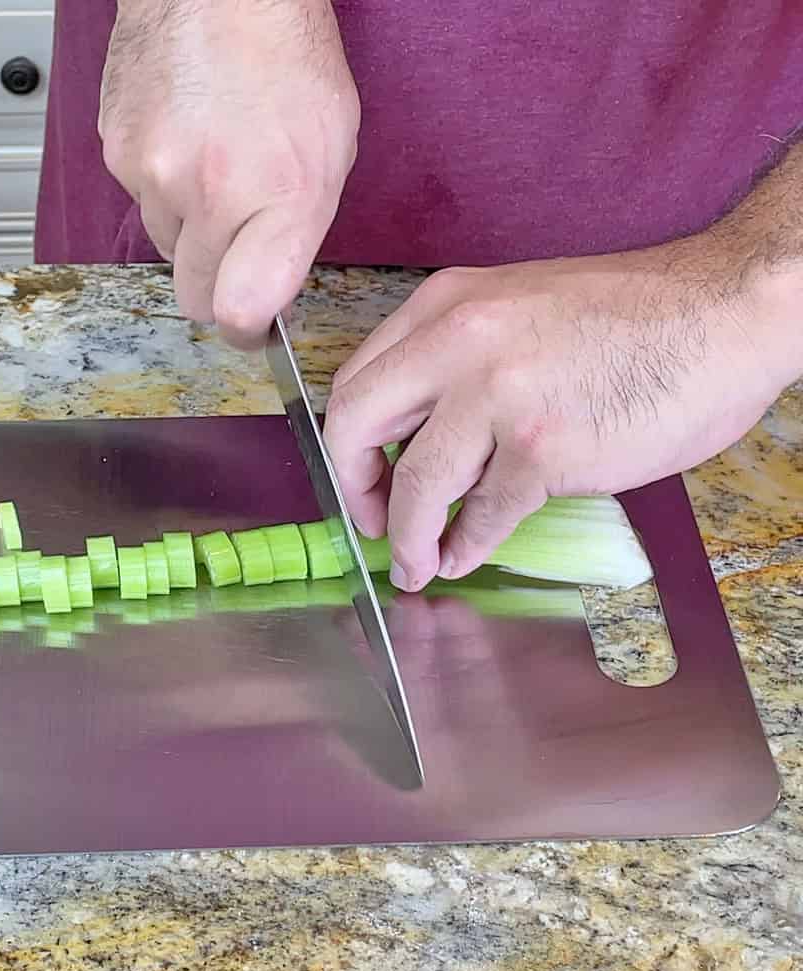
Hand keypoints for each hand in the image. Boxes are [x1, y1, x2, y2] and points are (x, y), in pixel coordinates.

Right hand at [99, 0, 358, 348]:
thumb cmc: (285, 52)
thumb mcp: (331, 151)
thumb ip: (298, 234)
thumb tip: (269, 292)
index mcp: (276, 197)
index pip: (238, 314)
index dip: (246, 330)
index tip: (251, 328)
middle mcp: (207, 192)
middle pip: (195, 295)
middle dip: (217, 284)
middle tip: (236, 250)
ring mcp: (152, 172)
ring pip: (165, 246)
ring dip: (188, 227)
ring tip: (215, 167)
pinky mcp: (116, 152)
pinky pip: (139, 199)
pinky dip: (161, 183)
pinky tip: (187, 140)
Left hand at [323, 235, 797, 589]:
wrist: (724, 313)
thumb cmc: (633, 319)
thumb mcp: (517, 311)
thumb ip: (458, 362)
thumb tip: (419, 436)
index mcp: (446, 304)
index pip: (358, 380)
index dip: (348, 442)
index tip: (361, 473)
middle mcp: (458, 342)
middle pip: (356, 425)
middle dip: (355, 488)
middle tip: (372, 523)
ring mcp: (497, 396)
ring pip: (416, 484)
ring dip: (408, 537)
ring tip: (416, 564)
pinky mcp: (540, 449)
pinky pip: (481, 515)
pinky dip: (466, 545)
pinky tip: (464, 556)